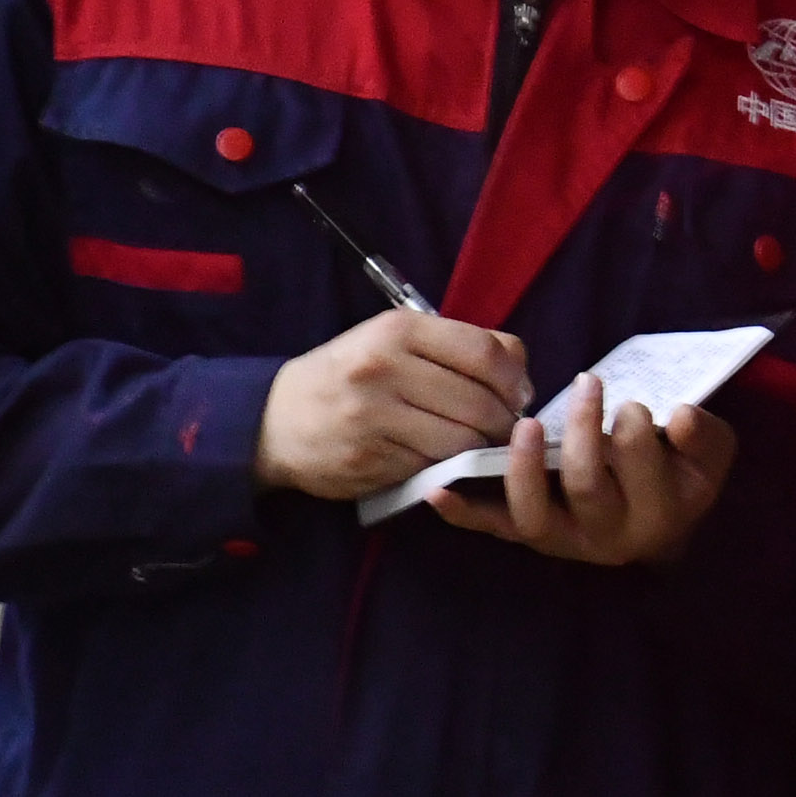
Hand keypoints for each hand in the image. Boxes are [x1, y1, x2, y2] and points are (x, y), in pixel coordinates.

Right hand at [257, 309, 529, 502]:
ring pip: (462, 440)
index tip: (518, 393)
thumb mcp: (393, 340)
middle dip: (505, 421)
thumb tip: (519, 366)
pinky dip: (447, 467)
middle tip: (505, 428)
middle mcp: (385, 368)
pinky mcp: (369, 458)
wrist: (275, 420)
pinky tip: (440, 459)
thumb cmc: (349, 374)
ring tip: (478, 445)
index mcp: (397, 329)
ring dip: (481, 449)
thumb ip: (456, 344)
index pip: (484, 351)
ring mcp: (374, 416)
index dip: (514, 378)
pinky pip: (432, 466)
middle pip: (480, 402)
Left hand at [448, 383, 737, 564]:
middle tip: (589, 385)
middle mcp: (606, 538)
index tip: (631, 403)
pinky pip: (493, 528)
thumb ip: (703, 436)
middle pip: (586, 487)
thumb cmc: (681, 474)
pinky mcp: (528, 534)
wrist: (659, 517)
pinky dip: (463, 512)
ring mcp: (561, 539)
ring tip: (525, 426)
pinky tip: (437, 490)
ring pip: (533, 516)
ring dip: (523, 468)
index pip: (639, 470)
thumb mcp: (708, 454)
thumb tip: (679, 416)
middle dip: (584, 431)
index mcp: (655, 515)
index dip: (633, 432)